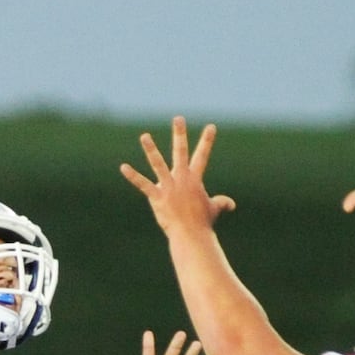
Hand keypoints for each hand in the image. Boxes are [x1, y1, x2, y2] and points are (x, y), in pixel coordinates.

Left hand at [120, 117, 236, 236]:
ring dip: (151, 149)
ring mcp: (169, 187)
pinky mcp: (157, 197)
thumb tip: (231, 204)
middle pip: (181, 152)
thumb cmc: (203, 223)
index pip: (203, 156)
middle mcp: (182, 179)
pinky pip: (143, 184)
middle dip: (180, 134)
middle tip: (178, 118)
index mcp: (195, 180)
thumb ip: (221, 203)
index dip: (207, 141)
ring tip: (145, 136)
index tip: (211, 127)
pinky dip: (133, 176)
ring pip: (158, 164)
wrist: (191, 235)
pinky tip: (124, 168)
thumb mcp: (214, 210)